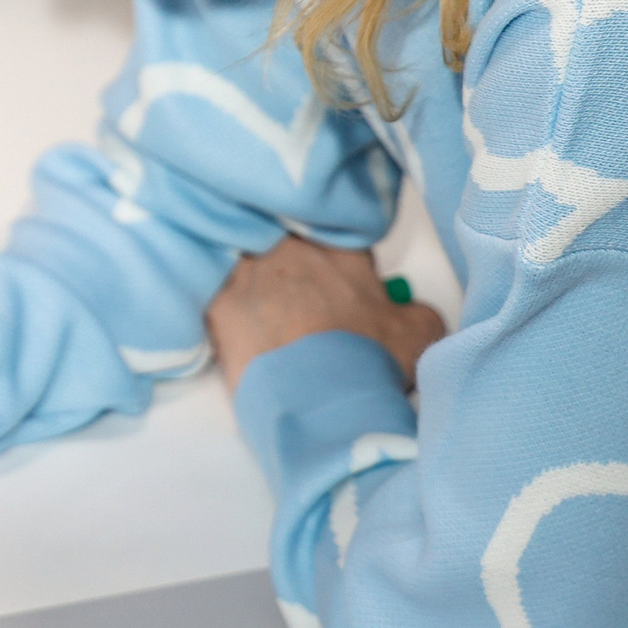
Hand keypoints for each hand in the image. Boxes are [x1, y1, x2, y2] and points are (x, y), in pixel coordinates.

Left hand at [205, 236, 444, 390]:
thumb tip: (407, 308)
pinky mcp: (215, 304)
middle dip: (285, 258)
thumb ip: (414, 308)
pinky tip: (226, 324)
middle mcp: (287, 248)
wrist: (318, 397)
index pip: (332, 230)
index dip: (333, 254)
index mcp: (338, 248)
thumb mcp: (419, 333)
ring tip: (259, 308)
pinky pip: (208, 290)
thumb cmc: (370, 361)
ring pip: (240, 258)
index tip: (335, 276)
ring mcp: (246, 272)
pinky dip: (216, 302)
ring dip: (249, 276)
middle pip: (281, 239)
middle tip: (294, 291)